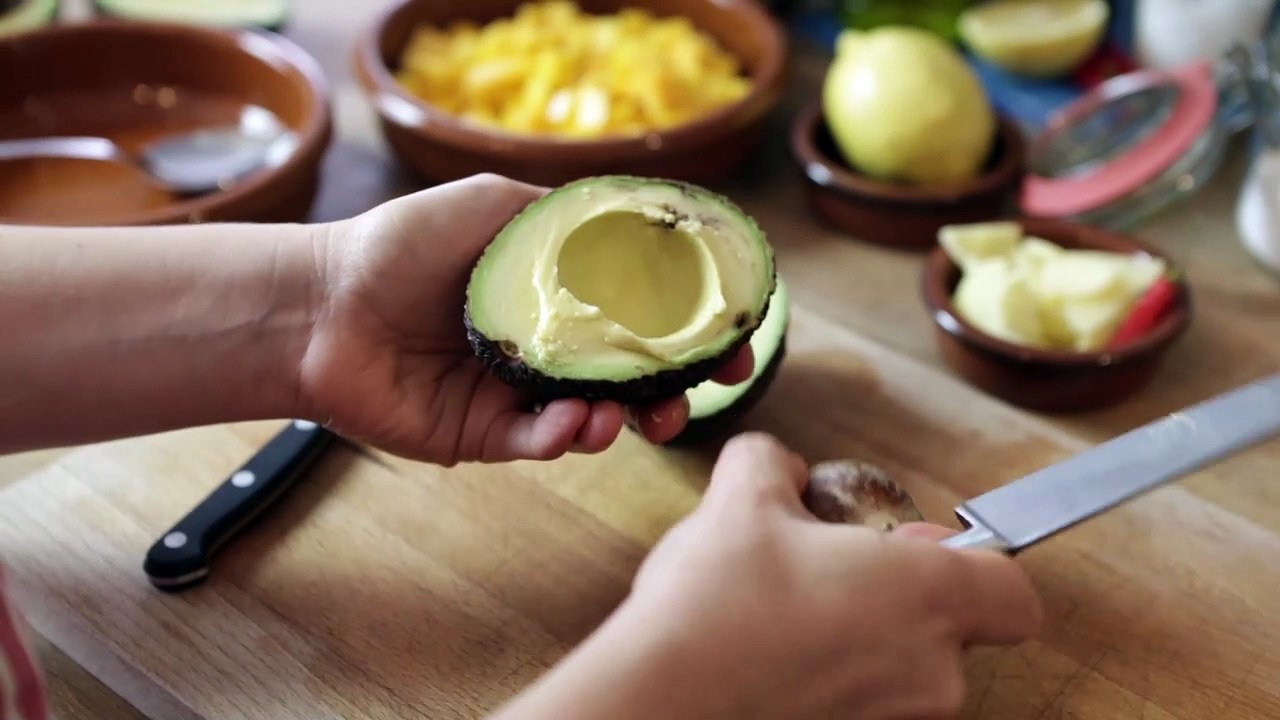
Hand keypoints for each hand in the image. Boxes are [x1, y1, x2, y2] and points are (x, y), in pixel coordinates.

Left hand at [299, 174, 752, 464]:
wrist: (320, 303)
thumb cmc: (400, 244)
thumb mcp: (495, 204)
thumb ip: (567, 217)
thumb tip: (639, 219)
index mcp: (554, 293)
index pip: (640, 314)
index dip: (691, 329)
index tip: (733, 338)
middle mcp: (545, 345)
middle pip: (631, 374)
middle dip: (675, 387)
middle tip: (703, 391)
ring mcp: (517, 393)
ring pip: (595, 417)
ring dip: (626, 418)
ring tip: (632, 414)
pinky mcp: (484, 434)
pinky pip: (540, 442)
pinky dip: (566, 437)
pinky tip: (573, 425)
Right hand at [494, 433, 1041, 719]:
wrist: (662, 699)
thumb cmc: (717, 604)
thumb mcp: (740, 498)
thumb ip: (772, 462)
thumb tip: (778, 465)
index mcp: (927, 595)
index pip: (1015, 593)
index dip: (977, 565)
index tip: (916, 549)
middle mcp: (929, 671)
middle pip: (951, 631)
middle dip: (896, 598)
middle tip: (828, 571)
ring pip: (902, 671)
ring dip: (860, 639)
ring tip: (783, 613)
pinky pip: (861, 703)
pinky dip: (829, 679)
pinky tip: (768, 655)